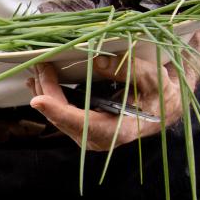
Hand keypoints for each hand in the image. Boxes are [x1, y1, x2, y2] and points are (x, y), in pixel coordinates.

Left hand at [27, 44, 199, 150]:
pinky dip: (50, 97)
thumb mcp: (153, 78)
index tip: (38, 99)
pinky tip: (39, 83)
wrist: (164, 110)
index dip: (58, 111)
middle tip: (38, 65)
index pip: (82, 123)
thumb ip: (128, 69)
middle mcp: (99, 138)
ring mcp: (89, 136)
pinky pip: (61, 115)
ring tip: (35, 70)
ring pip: (58, 117)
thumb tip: (97, 60)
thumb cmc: (161, 95)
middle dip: (46, 91)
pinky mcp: (83, 129)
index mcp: (118, 130)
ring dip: (44, 92)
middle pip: (63, 118)